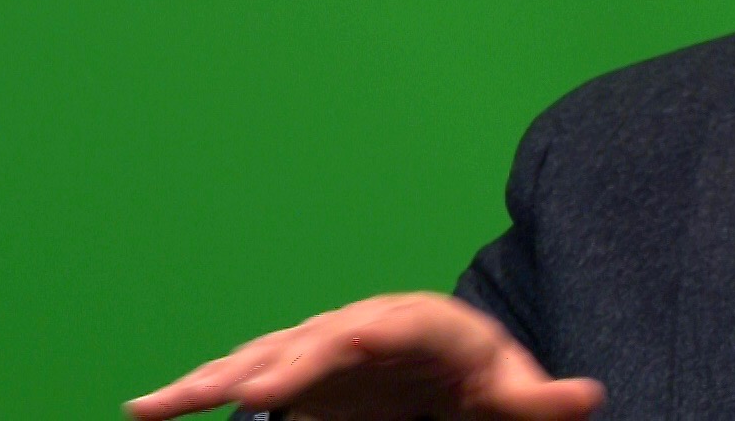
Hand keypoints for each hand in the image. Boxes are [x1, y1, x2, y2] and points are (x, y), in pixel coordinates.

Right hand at [124, 292, 604, 420]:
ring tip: (155, 405)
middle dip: (275, 366)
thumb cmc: (480, 376)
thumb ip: (538, 398)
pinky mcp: (294, 374)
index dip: (351, 340)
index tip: (321, 358)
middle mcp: (361, 326)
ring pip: (263, 357)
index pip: (386, 326)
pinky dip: (196, 391)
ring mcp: (321, 348)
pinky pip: (241, 378)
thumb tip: (588, 395)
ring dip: (211, 379)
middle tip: (236, 396)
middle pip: (314, 341)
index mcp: (420, 324)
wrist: (449, 368)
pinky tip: (147, 409)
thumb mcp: (511, 390)